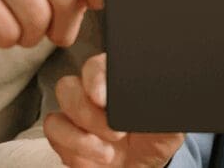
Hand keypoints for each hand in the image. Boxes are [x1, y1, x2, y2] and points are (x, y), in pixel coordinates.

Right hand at [44, 53, 183, 167]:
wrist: (147, 166)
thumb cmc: (156, 139)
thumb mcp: (169, 122)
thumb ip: (163, 104)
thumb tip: (159, 91)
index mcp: (114, 79)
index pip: (96, 66)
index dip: (95, 79)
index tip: (103, 99)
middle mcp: (90, 93)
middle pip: (68, 87)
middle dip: (89, 115)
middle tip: (117, 132)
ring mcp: (75, 117)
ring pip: (56, 116)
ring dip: (80, 139)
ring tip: (109, 152)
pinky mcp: (64, 139)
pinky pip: (54, 139)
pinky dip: (75, 152)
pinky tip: (97, 158)